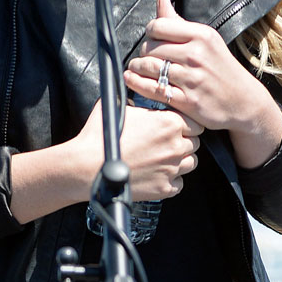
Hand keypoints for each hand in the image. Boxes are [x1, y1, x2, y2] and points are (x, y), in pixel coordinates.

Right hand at [73, 95, 202, 201]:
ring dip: (181, 160)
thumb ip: (135, 101)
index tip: (178, 127)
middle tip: (168, 142)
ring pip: (190, 163)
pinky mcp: (164, 188)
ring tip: (164, 158)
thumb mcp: (117, 107)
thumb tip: (135, 93)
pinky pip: (179, 184)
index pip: (195, 122)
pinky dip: (172, 180)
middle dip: (184, 141)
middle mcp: (175, 146)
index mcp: (169, 123)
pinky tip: (159, 174)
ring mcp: (171, 169)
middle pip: (195, 143)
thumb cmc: (99, 137)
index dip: (187, 124)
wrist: (86, 166)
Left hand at [124, 0, 281, 167]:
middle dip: (143, 51)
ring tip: (136, 67)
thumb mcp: (206, 40)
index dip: (150, 31)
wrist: (243, 101)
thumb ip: (179, 21)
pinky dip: (137, 83)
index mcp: (202, 35)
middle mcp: (196, 55)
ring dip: (136, 67)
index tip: (152, 38)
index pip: (159, 25)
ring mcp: (191, 79)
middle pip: (151, 46)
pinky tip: (131, 79)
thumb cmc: (221, 67)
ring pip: (149, 67)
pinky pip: (153, 88)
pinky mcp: (187, 101)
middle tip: (145, 56)